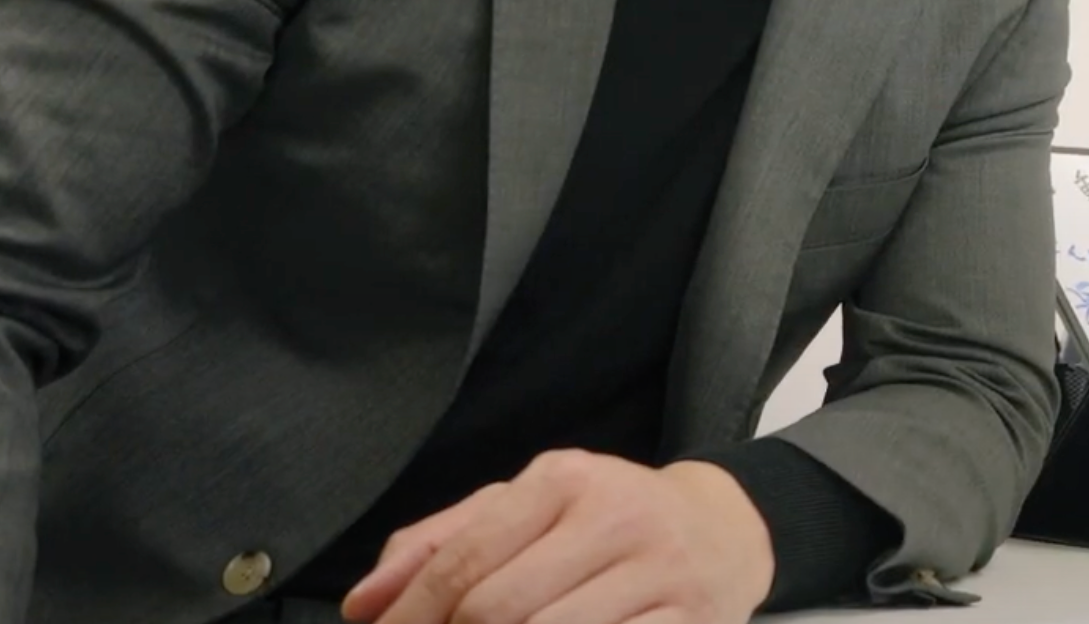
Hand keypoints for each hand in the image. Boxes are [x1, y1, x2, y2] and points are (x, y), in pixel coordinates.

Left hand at [343, 451, 773, 623]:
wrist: (725, 533)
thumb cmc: (606, 524)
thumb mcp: (526, 508)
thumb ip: (439, 545)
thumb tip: (363, 605)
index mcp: (567, 479)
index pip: (464, 559)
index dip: (411, 615)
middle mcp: (618, 517)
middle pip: (497, 609)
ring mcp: (660, 574)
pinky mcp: (688, 622)